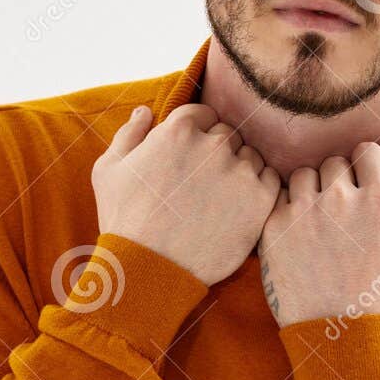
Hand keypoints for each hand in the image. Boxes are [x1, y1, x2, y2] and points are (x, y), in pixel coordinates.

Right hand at [92, 103, 280, 286]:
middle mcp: (214, 145)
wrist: (151, 268)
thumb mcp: (108, 170)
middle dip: (216, 152)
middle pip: (227, 135)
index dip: (196, 135)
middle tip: (201, 183)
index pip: (203, 114)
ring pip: (250, 156)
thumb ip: (130, 133)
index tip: (189, 159)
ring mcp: (241, 171)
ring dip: (239, 170)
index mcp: (179, 130)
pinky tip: (239, 207)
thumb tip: (145, 110)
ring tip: (218, 199)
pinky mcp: (261, 199)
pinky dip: (259, 189)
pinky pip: (271, 179)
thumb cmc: (125, 221)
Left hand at [257, 143, 379, 327]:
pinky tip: (300, 233)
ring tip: (319, 219)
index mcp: (379, 200)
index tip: (363, 180)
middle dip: (338, 179)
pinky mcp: (276, 228)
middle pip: (334, 162)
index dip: (365, 164)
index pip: (366, 151)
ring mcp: (305, 212)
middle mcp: (341, 199)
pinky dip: (289, 209)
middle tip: (341, 210)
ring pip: (304, 174)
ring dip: (311, 189)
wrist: (339, 334)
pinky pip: (280, 198)